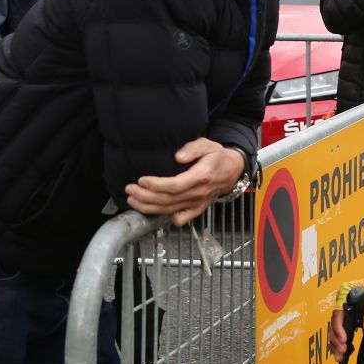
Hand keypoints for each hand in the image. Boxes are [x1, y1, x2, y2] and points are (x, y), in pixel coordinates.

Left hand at [126, 138, 244, 225]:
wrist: (233, 170)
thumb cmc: (218, 157)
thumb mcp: (208, 145)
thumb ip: (193, 148)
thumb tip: (178, 156)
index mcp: (201, 177)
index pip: (175, 185)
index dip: (156, 185)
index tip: (142, 180)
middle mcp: (198, 193)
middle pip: (168, 200)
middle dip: (145, 197)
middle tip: (130, 189)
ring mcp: (197, 203)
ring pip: (170, 210)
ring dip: (149, 207)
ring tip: (133, 200)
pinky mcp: (197, 208)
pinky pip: (181, 218)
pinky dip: (166, 218)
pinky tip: (152, 212)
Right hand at [327, 267, 363, 359]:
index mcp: (346, 293)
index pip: (337, 314)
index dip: (339, 329)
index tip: (344, 340)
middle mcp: (344, 301)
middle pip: (335, 323)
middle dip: (336, 340)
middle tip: (341, 353)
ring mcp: (348, 308)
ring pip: (338, 328)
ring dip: (337, 343)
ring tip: (340, 356)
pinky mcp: (354, 314)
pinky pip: (345, 328)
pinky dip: (344, 339)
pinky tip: (345, 349)